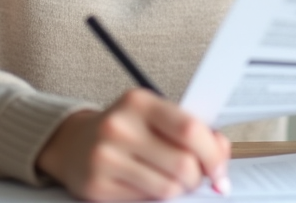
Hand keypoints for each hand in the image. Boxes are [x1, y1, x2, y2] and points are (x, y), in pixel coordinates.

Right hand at [36, 89, 230, 200]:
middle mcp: (119, 126)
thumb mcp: (155, 117)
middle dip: (198, 178)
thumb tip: (221, 154)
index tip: (219, 169)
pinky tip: (147, 185)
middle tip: (196, 178)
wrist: (74, 144)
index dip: (213, 154)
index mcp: (139, 102)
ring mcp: (105, 157)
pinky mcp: (97, 186)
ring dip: (179, 191)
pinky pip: (146, 202)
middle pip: (183, 164)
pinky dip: (155, 198)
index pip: (190, 129)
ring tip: (171, 181)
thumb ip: (191, 130)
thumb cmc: (126, 131)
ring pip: (168, 188)